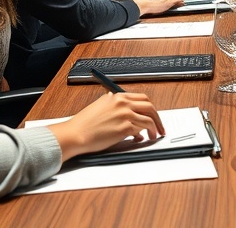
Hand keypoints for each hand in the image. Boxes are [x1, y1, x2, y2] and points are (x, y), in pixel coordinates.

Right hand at [48, 91, 163, 161]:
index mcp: (117, 96)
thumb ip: (113, 103)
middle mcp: (123, 103)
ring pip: (149, 118)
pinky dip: (145, 134)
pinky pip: (142, 129)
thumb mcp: (99, 105)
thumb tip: (125, 109)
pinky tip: (142, 139)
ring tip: (154, 135)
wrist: (75, 134)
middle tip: (159, 125)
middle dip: (157, 117)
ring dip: (154, 128)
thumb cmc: (84, 124)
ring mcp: (125, 114)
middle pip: (149, 106)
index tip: (153, 115)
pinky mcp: (125, 127)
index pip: (141, 98)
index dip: (149, 108)